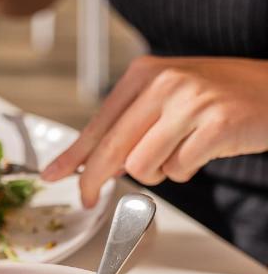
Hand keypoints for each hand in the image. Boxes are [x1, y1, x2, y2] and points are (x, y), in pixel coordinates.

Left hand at [42, 56, 267, 205]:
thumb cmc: (218, 96)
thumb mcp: (167, 95)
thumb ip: (131, 123)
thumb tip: (92, 163)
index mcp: (144, 74)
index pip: (98, 124)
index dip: (74, 157)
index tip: (54, 175)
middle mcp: (163, 83)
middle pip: (111, 149)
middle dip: (96, 180)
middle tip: (88, 199)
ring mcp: (190, 104)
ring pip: (142, 166)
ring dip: (156, 173)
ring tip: (178, 152)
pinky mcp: (215, 127)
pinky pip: (178, 170)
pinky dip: (185, 170)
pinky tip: (201, 151)